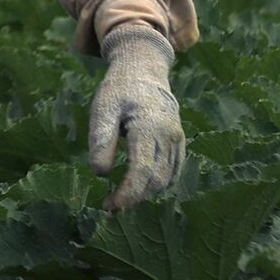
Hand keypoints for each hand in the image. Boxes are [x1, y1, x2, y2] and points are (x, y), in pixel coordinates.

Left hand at [88, 23, 184, 211]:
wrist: (143, 72)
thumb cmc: (118, 91)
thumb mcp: (102, 109)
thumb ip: (101, 139)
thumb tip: (99, 173)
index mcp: (149, 127)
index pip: (143, 170)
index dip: (129, 193)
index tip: (111, 206)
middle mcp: (169, 136)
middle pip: (156, 180)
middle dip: (134, 197)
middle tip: (109, 206)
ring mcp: (177, 140)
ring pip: (166, 180)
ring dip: (145, 194)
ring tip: (119, 200)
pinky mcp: (179, 144)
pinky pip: (173, 173)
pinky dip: (157, 185)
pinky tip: (137, 188)